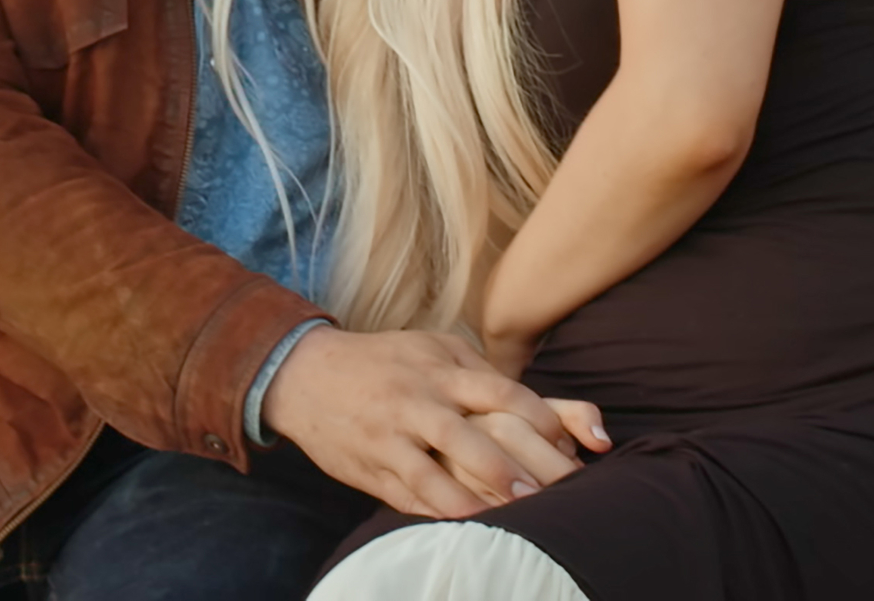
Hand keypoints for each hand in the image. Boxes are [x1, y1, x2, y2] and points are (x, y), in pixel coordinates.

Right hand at [259, 328, 585, 517]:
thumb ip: (485, 374)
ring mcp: (391, 437)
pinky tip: (466, 523)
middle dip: (511, 467)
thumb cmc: (388, 363)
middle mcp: (417, 401)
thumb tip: (546, 406)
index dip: (539, 419)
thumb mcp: (435, 350)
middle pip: (471, 437)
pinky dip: (437, 510)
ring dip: (475, 497)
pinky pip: (407, 494)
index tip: (567, 445)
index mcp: (440, 370)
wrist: (306, 373)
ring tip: (512, 516)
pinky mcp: (371, 466)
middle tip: (547, 492)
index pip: (500, 392)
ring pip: (435, 473)